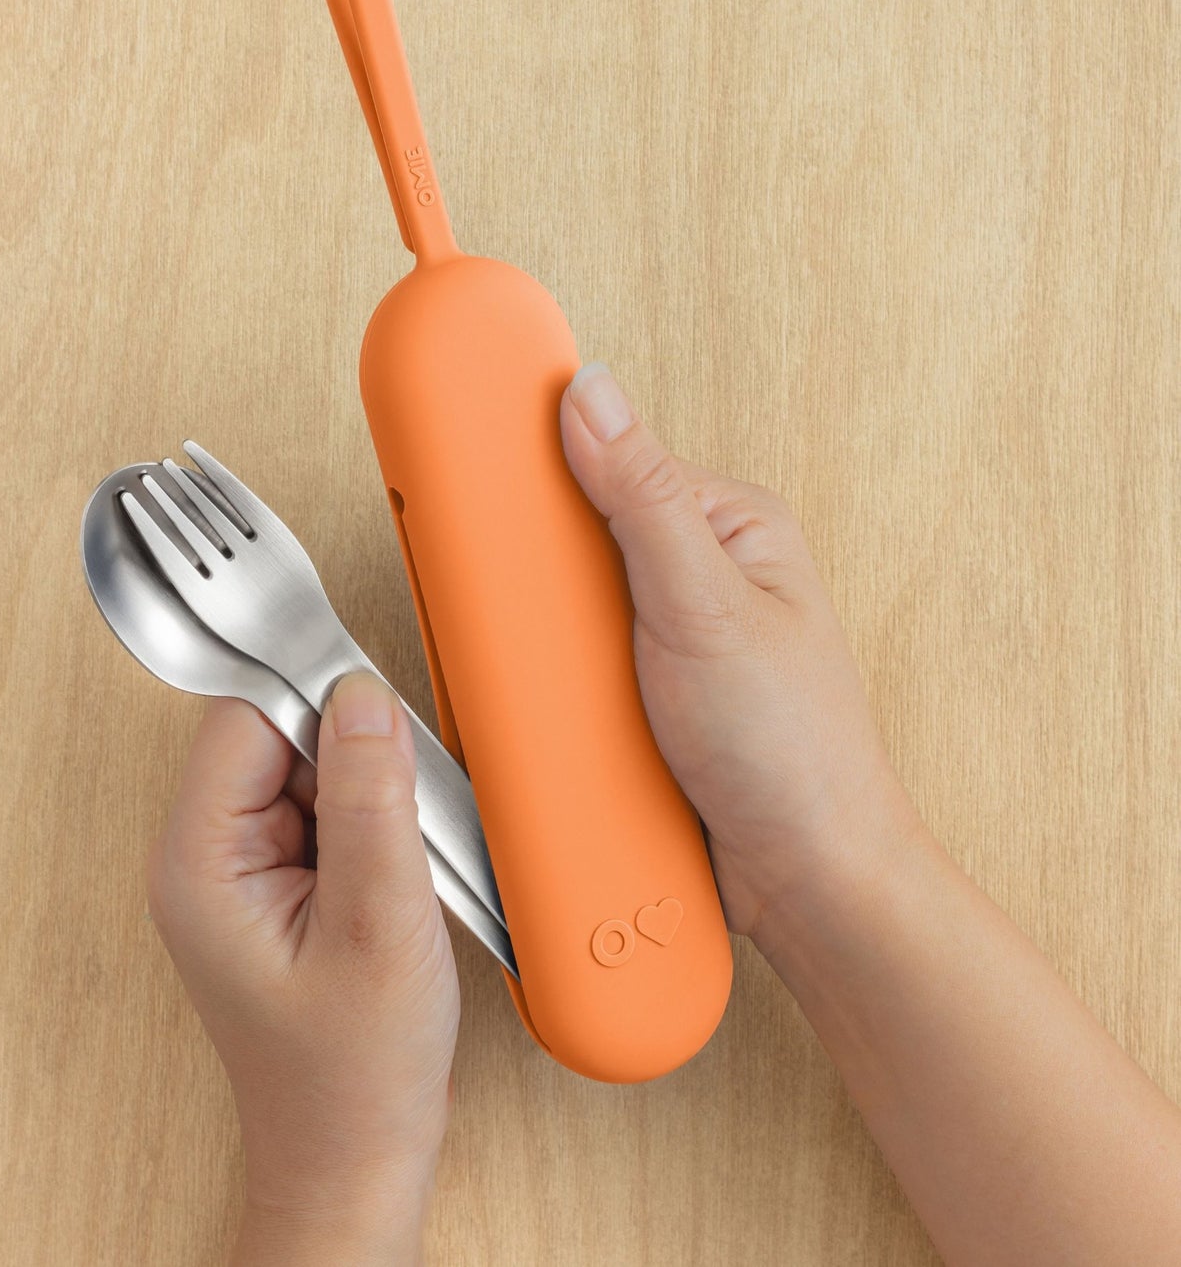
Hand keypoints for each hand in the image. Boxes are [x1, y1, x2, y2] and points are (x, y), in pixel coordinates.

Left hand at [146, 674, 459, 1265]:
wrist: (355, 1157)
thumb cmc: (352, 1074)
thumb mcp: (378, 926)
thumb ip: (371, 801)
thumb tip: (362, 696)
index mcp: (199, 860)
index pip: (246, 719)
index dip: (320, 707)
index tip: (383, 729)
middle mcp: (205, 856)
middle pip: (280, 736)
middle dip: (354, 762)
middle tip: (398, 831)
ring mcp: (240, 871)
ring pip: (312, 770)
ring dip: (368, 800)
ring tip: (393, 880)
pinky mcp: (278, 884)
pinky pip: (327, 811)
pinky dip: (370, 831)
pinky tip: (388, 888)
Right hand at [560, 363, 920, 938]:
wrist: (807, 881)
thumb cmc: (797, 749)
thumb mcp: (707, 606)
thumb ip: (644, 498)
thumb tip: (593, 397)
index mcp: (725, 527)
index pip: (607, 463)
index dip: (537, 468)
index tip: (471, 470)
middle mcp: (691, 578)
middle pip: (571, 543)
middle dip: (532, 579)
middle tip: (503, 603)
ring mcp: (659, 643)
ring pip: (560, 617)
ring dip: (536, 649)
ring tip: (532, 676)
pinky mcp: (634, 702)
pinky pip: (566, 678)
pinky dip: (544, 695)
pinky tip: (541, 714)